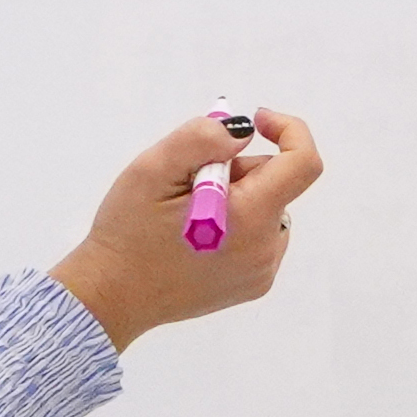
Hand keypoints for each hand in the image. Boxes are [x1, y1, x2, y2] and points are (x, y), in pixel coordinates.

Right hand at [50, 105, 326, 349]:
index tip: (257, 121)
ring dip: (236, 196)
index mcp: (250, 218)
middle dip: (239, 168)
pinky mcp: (254, 285)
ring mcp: (262, 271)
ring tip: (187, 213)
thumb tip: (242, 131)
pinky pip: (259, 236)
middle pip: (276, 183)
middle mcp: (266, 248)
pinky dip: (236, 223)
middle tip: (189, 181)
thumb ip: (201, 139)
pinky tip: (195, 236)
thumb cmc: (128, 232)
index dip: (288, 130)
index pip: (303, 162)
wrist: (114, 295)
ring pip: (267, 208)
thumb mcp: (154, 169)